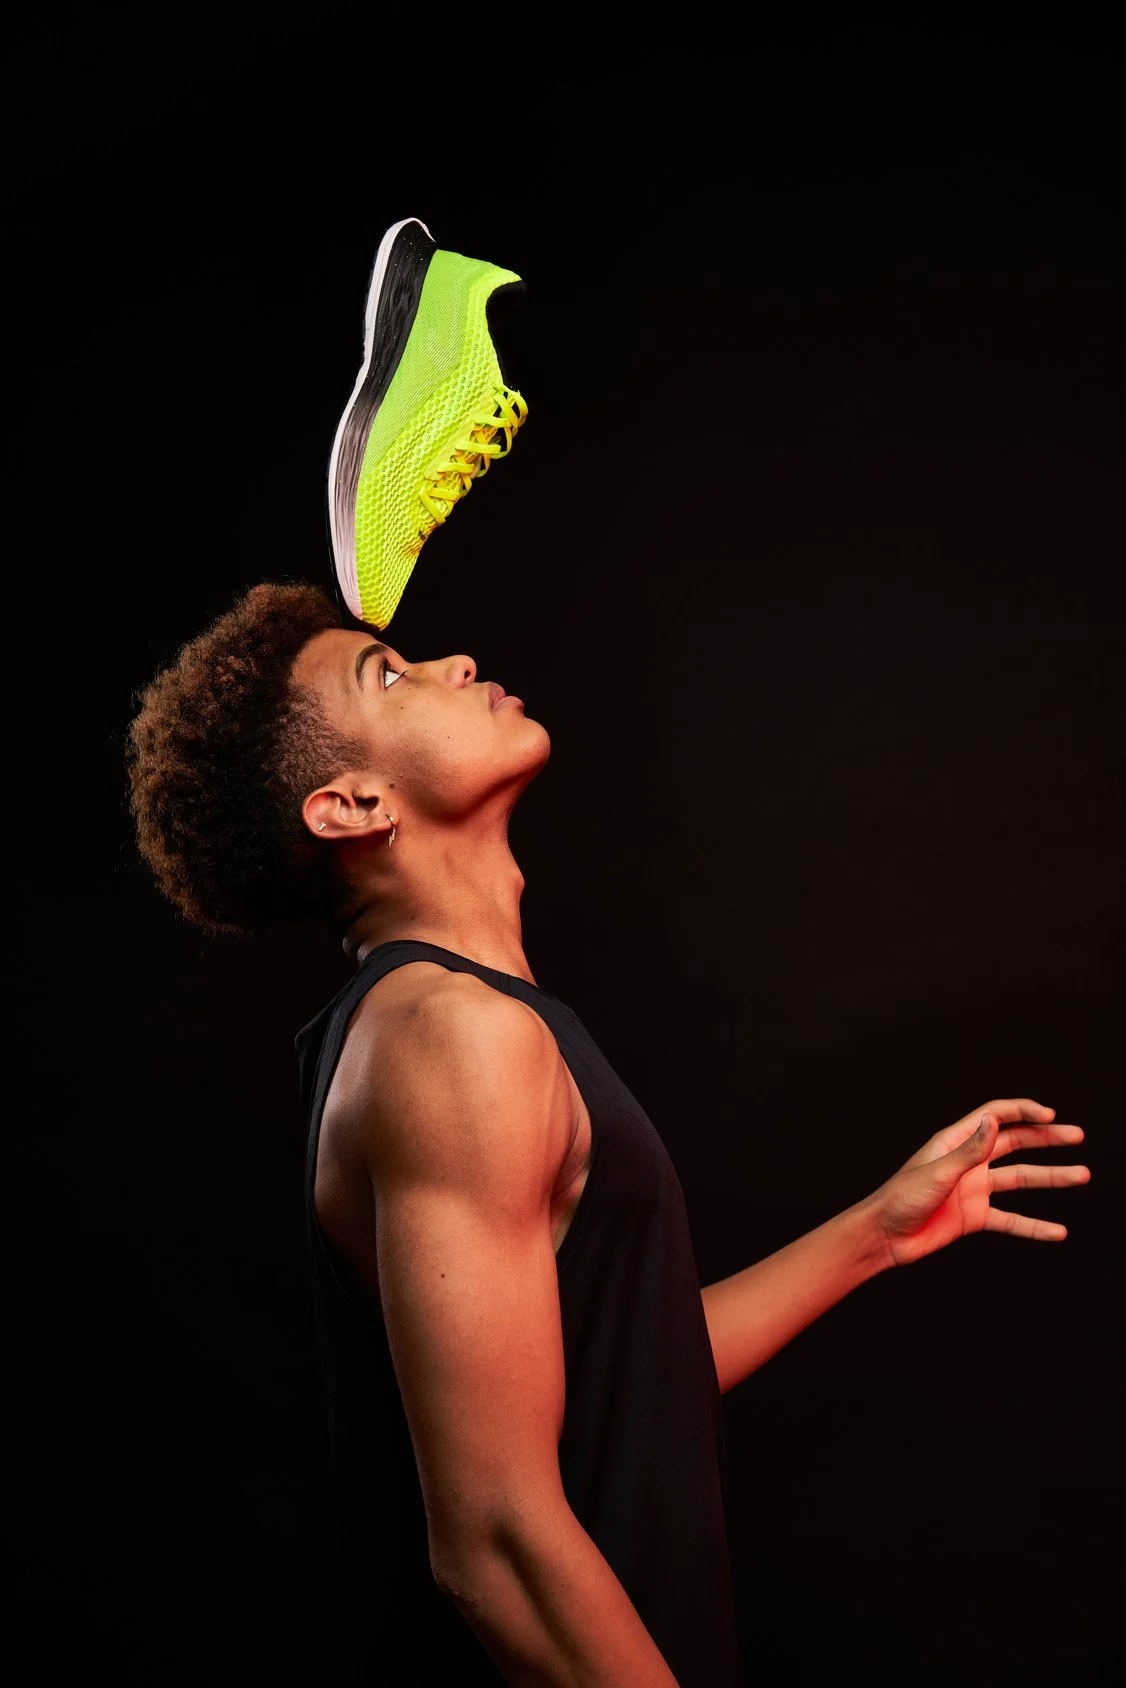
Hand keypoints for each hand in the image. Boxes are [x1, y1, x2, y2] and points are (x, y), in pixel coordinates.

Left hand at [868, 1097, 1088, 1268]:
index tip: (1051, 1115)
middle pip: (1015, 1143)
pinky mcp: (975, 1217)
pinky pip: (1012, 1219)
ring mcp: (974, 1189)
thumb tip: (995, 1120)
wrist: (885, 1237)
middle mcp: (969, 1161)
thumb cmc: (901, 1199)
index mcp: (955, 1142)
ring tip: (1082, 1175)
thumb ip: (970, 1150)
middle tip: (1077, 1135)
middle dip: (1046, 1138)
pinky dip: (1035, 1225)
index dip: (1023, 1112)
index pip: (995, 1117)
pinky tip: (1057, 1231)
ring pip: (1021, 1178)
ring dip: (1051, 1177)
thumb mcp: (938, 1172)